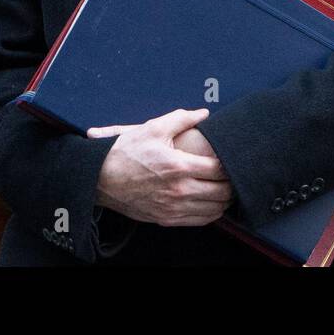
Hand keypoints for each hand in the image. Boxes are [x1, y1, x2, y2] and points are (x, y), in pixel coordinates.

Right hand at [87, 108, 232, 226]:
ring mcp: (173, 208)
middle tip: (233, 174)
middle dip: (232, 183)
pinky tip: (210, 201)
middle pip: (222, 192)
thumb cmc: (126, 152)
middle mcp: (179, 191)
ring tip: (224, 187)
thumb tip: (203, 113)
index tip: (231, 158)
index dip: (230, 164)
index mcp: (179, 166)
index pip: (219, 169)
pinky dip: (211, 212)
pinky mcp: (167, 219)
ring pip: (214, 210)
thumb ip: (181, 118)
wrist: (100, 178)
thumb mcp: (153, 128)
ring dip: (224, 199)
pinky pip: (200, 221)